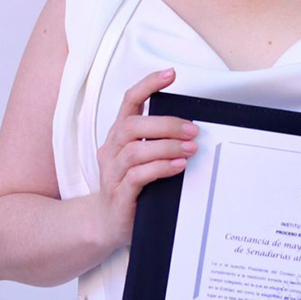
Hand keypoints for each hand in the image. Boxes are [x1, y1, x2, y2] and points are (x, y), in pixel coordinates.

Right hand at [93, 68, 198, 254]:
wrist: (107, 225)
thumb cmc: (131, 188)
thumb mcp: (142, 159)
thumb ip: (158, 142)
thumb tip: (193, 128)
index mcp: (118, 136)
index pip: (129, 101)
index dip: (148, 84)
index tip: (170, 74)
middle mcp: (111, 150)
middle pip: (132, 126)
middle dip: (166, 124)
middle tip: (193, 130)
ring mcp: (112, 174)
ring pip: (135, 150)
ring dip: (167, 147)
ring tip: (190, 149)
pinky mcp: (119, 195)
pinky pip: (136, 176)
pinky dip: (160, 168)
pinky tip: (178, 167)